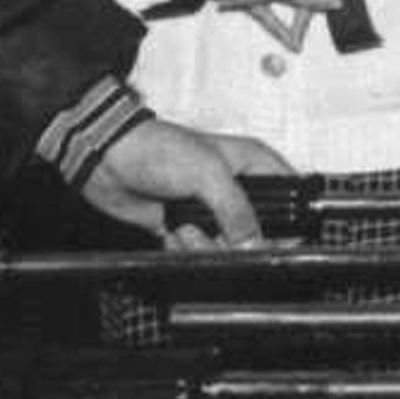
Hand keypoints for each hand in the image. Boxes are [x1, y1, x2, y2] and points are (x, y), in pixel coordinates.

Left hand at [76, 117, 282, 247]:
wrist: (108, 159)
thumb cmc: (155, 146)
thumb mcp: (208, 174)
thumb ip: (237, 211)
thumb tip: (255, 243)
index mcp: (253, 166)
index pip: (291, 198)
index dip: (290, 222)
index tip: (273, 239)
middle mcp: (236, 189)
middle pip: (260, 233)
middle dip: (239, 243)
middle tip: (221, 237)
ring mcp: (212, 209)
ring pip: (229, 248)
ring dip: (205, 246)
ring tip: (186, 229)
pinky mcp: (188, 225)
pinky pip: (200, 251)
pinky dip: (186, 249)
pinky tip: (173, 231)